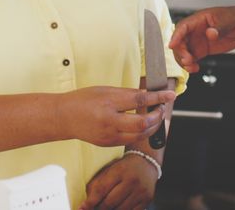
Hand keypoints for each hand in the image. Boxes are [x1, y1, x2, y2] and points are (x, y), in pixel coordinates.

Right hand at [60, 87, 174, 146]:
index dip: (158, 97)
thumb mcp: (105, 90)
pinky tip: (144, 125)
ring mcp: (109, 136)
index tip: (170, 94)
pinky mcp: (109, 144)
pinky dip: (141, 132)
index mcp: (108, 104)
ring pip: (140, 135)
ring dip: (152, 126)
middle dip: (158, 116)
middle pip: (143, 123)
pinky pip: (131, 139)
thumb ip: (127, 94)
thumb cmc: (83, 100)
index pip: (139, 100)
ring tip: (156, 116)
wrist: (64, 118)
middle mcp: (109, 122)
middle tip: (162, 108)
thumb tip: (148, 95)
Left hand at [80, 154, 157, 209]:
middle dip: (98, 208)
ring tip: (104, 207)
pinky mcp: (147, 200)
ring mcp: (141, 191)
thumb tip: (86, 202)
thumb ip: (97, 183)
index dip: (90, 201)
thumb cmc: (124, 167)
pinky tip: (116, 208)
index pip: (101, 189)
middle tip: (93, 208)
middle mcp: (132, 181)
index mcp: (120, 170)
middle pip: (109, 202)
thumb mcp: (110, 169)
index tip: (82, 208)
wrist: (146, 163)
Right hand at [168, 5, 234, 72]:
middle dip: (180, 52)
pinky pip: (191, 58)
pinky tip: (194, 69)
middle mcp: (195, 30)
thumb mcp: (228, 21)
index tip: (171, 45)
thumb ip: (218, 28)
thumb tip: (210, 33)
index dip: (176, 36)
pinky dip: (190, 65)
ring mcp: (197, 41)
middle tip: (187, 61)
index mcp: (199, 19)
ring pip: (183, 52)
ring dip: (184, 60)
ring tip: (191, 67)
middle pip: (179, 42)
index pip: (183, 27)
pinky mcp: (201, 50)